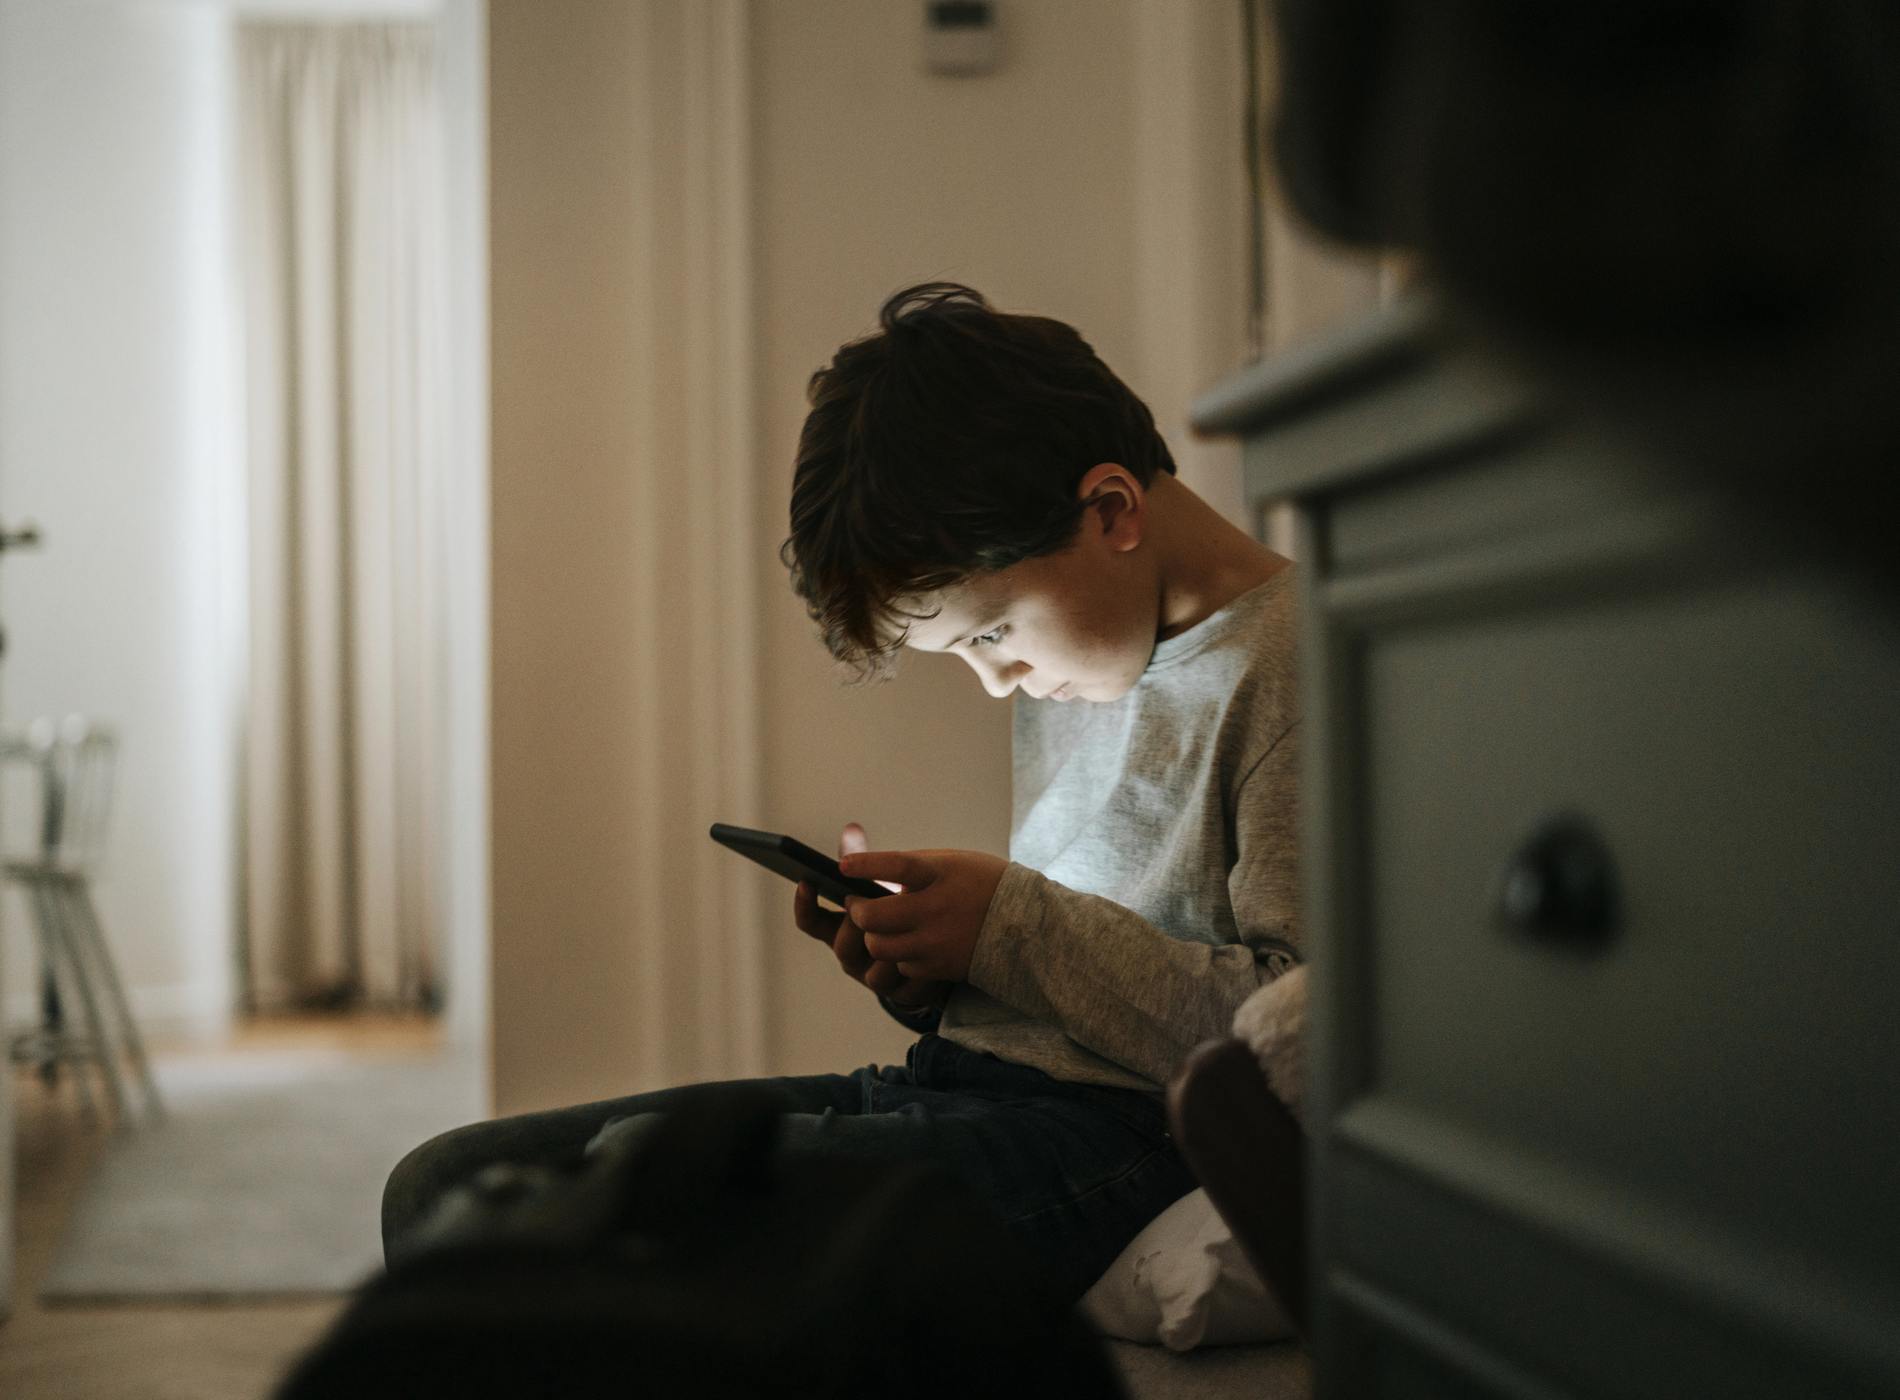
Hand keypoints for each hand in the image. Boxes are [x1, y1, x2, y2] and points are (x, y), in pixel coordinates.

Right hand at [791, 823, 950, 1012]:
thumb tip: (851, 829)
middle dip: (856, 924)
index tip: (805, 881)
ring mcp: (873, 977)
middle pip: (841, 944)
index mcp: (841, 927)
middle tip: (872, 905)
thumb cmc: (907, 908)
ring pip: (870, 970)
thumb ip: (867, 862)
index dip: (804, 904)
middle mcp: (852, 954)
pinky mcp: (901, 992)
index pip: (811, 921)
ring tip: (907, 928)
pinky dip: (913, 968)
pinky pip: (901, 985)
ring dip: (888, 947)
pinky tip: (927, 951)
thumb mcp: (886, 884)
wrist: (944, 950)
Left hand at [840, 847, 1007, 983]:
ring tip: (876, 926)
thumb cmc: (981, 884)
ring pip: (880, 947)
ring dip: (872, 937)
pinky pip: (901, 966)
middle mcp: (937, 907)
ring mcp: (937, 940)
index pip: (897, 866)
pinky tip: (908, 943)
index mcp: (941, 873)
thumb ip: (911, 867)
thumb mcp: (951, 862)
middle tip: (856, 905)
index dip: (867, 865)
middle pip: (874, 917)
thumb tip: (864, 871)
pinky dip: (898, 956)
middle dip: (857, 912)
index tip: (843, 866)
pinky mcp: (940, 966)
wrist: (1026, 924)